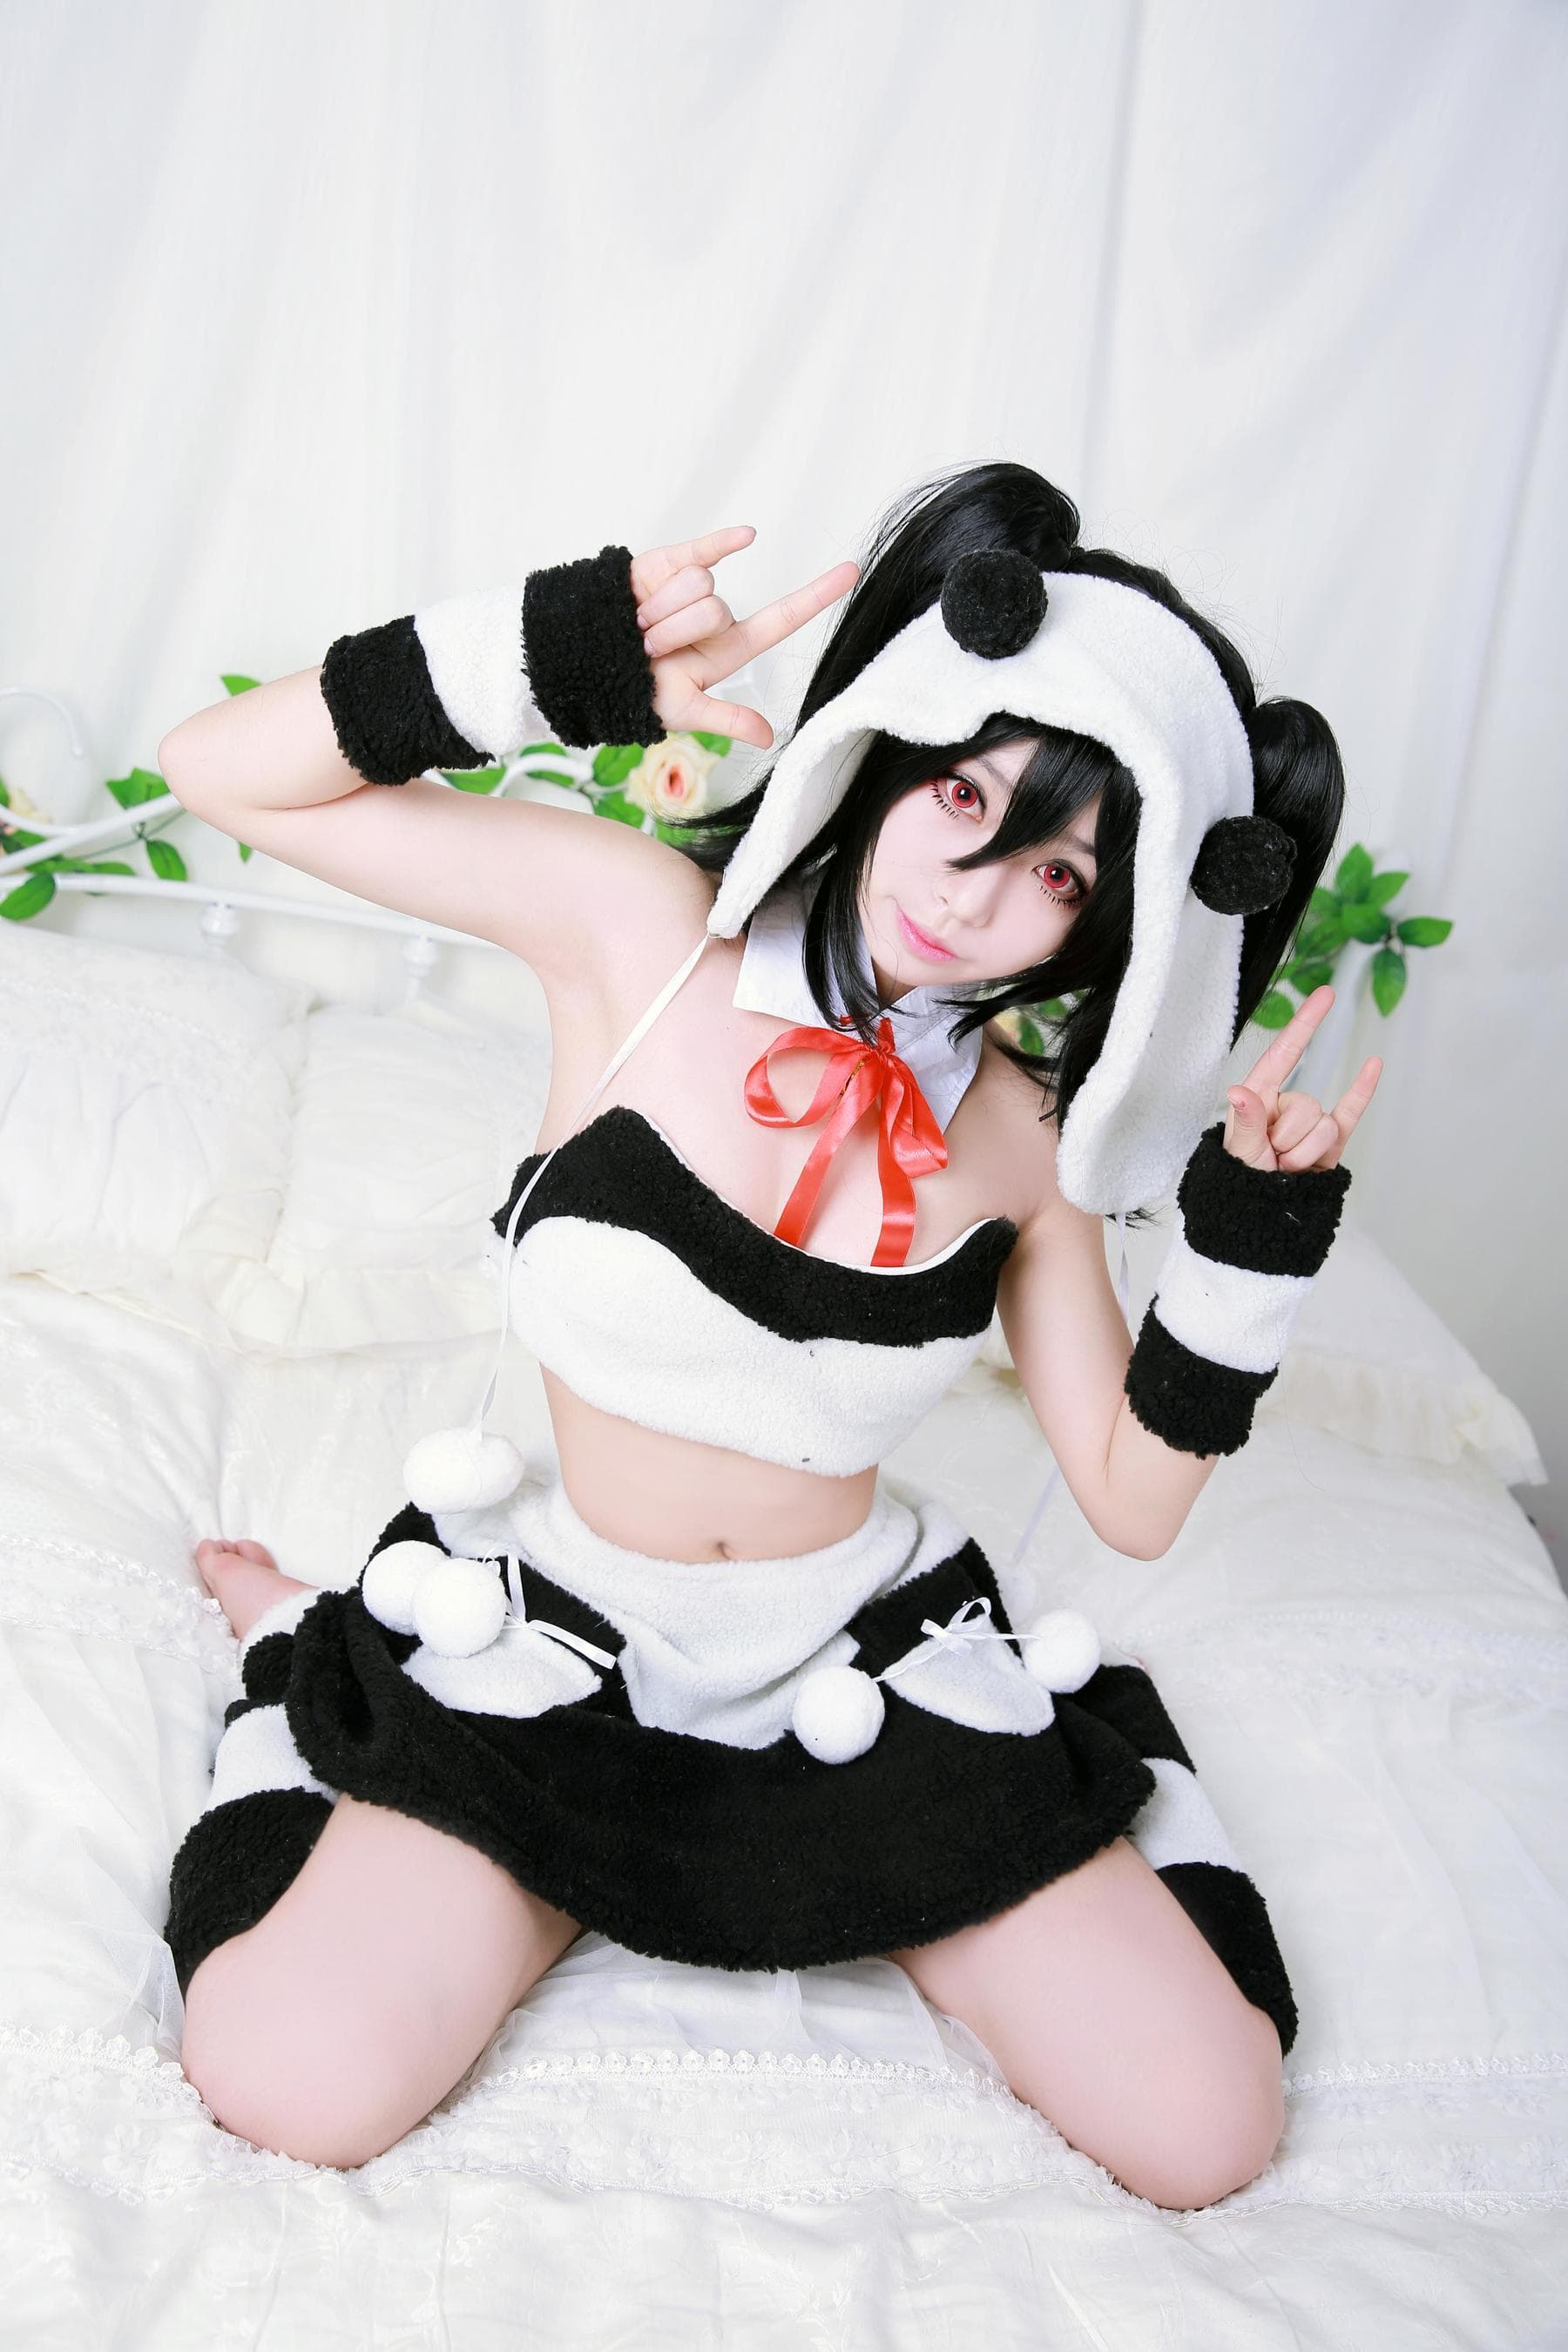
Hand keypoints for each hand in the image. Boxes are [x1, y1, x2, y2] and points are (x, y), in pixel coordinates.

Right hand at [629, 526, 859, 751]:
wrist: (584, 660)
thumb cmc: (634, 690)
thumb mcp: (683, 710)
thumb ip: (727, 719)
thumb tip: (769, 738)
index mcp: (728, 647)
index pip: (781, 617)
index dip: (816, 595)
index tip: (851, 570)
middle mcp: (715, 613)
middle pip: (716, 606)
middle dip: (675, 630)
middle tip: (649, 649)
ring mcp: (692, 585)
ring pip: (698, 584)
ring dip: (660, 612)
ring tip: (638, 627)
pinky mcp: (668, 561)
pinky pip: (703, 548)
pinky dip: (725, 541)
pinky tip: (748, 538)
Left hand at [1224, 985, 1382, 1170]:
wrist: (1261, 1216)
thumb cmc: (1239, 1180)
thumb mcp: (1239, 1153)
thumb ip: (1248, 1121)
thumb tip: (1239, 1093)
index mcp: (1258, 1097)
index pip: (1284, 1052)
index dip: (1306, 1022)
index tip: (1326, 992)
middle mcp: (1285, 1104)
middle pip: (1307, 1104)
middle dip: (1290, 1139)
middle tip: (1271, 1159)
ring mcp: (1310, 1123)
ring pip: (1326, 1124)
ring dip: (1306, 1153)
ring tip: (1285, 1169)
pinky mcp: (1332, 1141)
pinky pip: (1351, 1113)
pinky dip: (1363, 1090)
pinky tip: (1374, 1064)